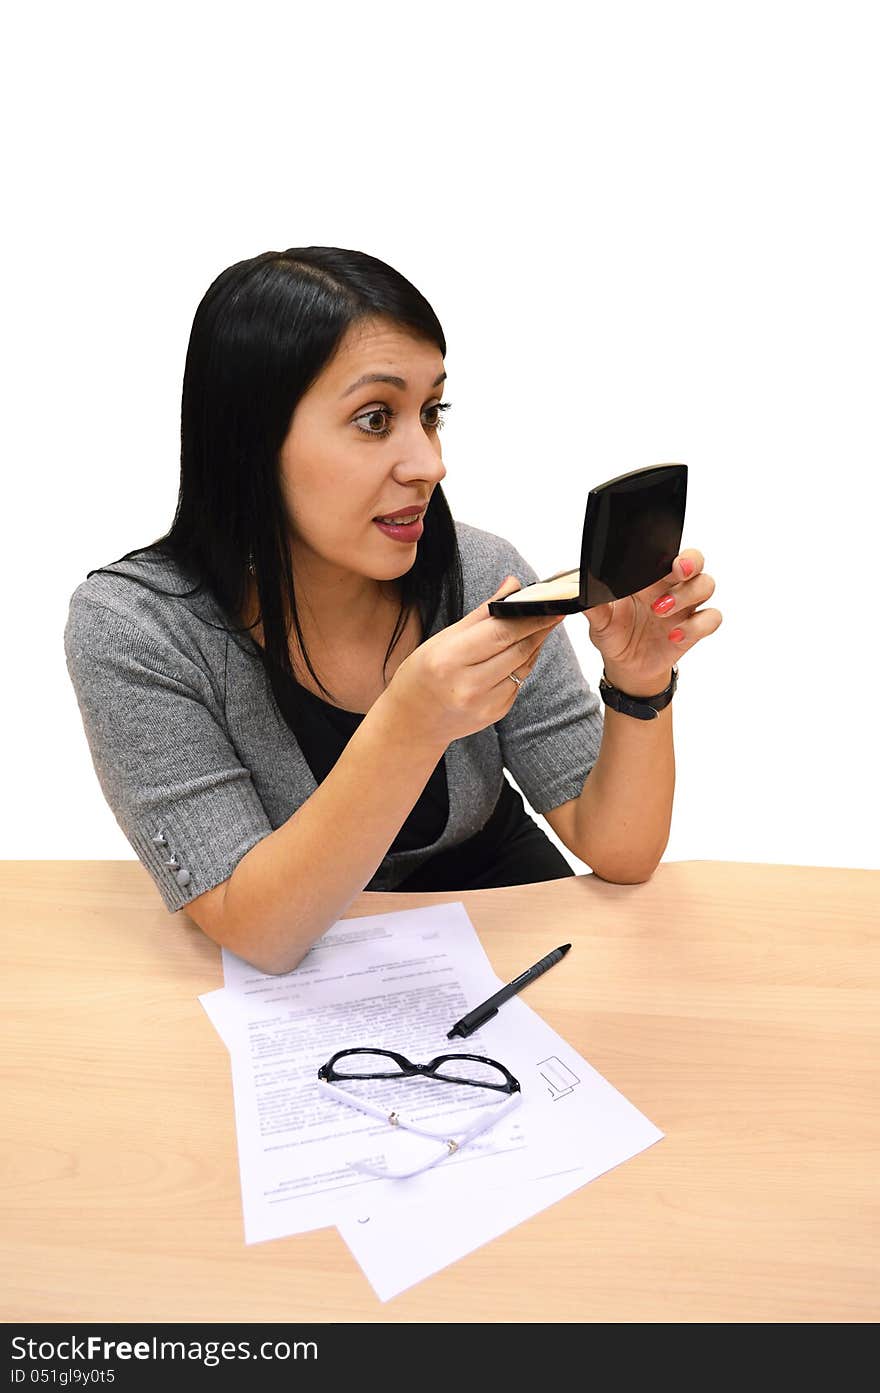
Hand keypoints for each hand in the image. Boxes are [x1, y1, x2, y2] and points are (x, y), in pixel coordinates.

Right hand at [387, 576, 563, 745]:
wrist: (413, 720)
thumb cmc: (424, 673)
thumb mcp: (443, 639)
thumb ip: (482, 613)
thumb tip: (512, 585)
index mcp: (449, 660)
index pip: (501, 633)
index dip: (529, 617)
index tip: (549, 604)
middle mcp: (468, 685)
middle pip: (517, 649)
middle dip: (539, 628)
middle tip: (553, 611)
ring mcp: (484, 703)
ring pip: (523, 666)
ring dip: (534, 645)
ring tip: (539, 628)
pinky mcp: (495, 713)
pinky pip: (518, 682)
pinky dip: (522, 665)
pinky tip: (518, 654)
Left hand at [583, 549, 721, 695]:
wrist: (625, 665)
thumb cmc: (614, 633)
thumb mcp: (599, 620)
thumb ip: (593, 604)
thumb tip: (579, 591)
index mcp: (650, 577)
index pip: (668, 552)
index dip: (671, 550)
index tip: (663, 559)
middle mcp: (672, 586)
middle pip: (695, 561)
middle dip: (690, 562)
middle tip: (675, 572)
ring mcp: (686, 607)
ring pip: (706, 585)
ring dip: (687, 595)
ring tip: (659, 611)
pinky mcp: (694, 629)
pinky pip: (711, 618)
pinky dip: (697, 625)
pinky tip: (674, 635)